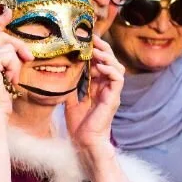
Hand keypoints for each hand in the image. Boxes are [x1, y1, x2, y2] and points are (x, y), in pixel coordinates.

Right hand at [0, 7, 33, 121]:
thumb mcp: (4, 76)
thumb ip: (7, 61)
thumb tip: (21, 50)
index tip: (8, 11)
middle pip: (3, 36)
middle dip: (19, 47)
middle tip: (27, 60)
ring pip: (7, 46)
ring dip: (16, 63)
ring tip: (12, 79)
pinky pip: (8, 55)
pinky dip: (14, 68)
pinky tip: (9, 81)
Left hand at [65, 35, 123, 150]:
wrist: (84, 142)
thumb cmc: (78, 123)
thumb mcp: (70, 97)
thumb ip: (71, 82)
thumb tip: (63, 67)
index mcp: (98, 85)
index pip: (100, 62)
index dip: (95, 49)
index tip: (85, 39)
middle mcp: (106, 86)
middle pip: (110, 61)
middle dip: (103, 48)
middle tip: (92, 39)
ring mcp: (111, 92)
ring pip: (117, 67)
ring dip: (107, 57)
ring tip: (95, 51)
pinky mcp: (113, 99)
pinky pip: (118, 79)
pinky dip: (110, 70)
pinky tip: (100, 67)